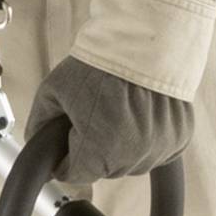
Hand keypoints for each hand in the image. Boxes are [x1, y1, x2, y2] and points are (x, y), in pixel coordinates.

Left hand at [26, 56, 194, 185]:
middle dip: (93, 149)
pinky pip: (155, 151)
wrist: (144, 40)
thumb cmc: (100, 64)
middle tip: (93, 114)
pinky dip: (145, 138)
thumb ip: (39, 125)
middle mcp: (132, 156)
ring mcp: (159, 149)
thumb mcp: (54, 91)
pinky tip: (138, 114)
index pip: (73, 174)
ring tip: (117, 111)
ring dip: (120, 146)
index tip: (68, 137)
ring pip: (131, 163)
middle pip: (104, 170)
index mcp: (99, 151)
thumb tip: (38, 149)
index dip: (65, 156)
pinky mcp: (178, 140)